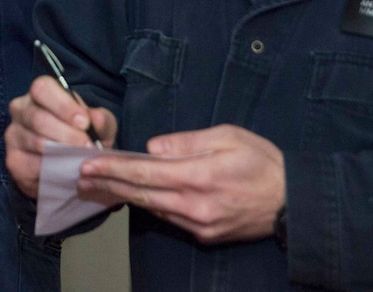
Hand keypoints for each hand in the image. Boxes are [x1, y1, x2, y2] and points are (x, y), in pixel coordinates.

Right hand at [5, 75, 118, 198]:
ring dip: (63, 152)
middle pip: (38, 118)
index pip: (42, 88)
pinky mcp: (14, 160)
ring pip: (37, 142)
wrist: (72, 168)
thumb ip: (101, 120)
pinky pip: (33, 165)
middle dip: (66, 134)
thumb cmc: (82, 137)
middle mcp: (21, 109)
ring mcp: (14, 135)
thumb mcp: (99, 127)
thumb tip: (96, 118)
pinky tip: (67, 170)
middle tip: (87, 146)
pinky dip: (54, 169)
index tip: (84, 122)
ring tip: (81, 159)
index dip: (63, 105)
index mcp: (40, 94)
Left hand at [79, 124, 284, 243]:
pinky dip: (149, 206)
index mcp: (198, 176)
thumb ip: (186, 141)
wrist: (294, 203)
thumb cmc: (262, 161)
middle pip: (140, 195)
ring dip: (123, 197)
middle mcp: (194, 205)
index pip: (144, 173)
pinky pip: (169, 219)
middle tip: (79, 178)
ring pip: (151, 209)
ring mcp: (199, 225)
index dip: (113, 169)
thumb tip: (152, 147)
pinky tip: (133, 197)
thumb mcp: (228, 136)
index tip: (88, 165)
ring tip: (97, 185)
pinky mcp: (205, 236)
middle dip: (107, 185)